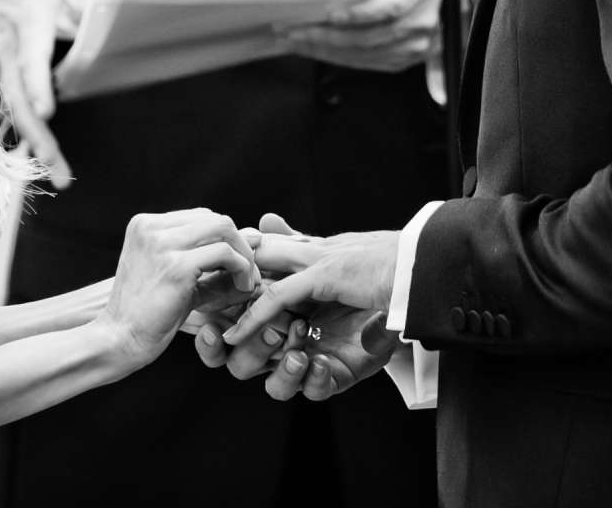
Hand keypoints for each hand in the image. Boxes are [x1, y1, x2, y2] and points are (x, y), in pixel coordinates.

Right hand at [0, 0, 89, 187]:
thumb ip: (90, 15)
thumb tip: (114, 39)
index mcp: (29, 18)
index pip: (31, 54)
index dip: (36, 84)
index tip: (46, 112)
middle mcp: (5, 42)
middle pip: (16, 92)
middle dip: (33, 130)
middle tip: (51, 162)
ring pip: (9, 106)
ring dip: (30, 140)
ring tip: (56, 171)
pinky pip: (4, 109)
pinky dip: (21, 134)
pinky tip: (38, 160)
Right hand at [95, 209, 259, 370]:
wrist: (118, 341)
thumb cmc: (148, 313)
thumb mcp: (177, 275)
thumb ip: (211, 257)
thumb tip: (255, 237)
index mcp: (145, 224)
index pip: (201, 217)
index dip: (225, 239)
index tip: (237, 265)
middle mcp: (151, 227)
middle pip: (215, 218)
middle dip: (239, 244)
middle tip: (249, 274)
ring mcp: (162, 244)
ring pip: (223, 228)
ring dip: (244, 255)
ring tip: (248, 281)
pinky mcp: (176, 267)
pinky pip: (225, 254)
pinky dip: (242, 268)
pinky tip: (244, 288)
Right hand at [195, 216, 399, 400]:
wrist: (401, 289)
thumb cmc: (355, 274)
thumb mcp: (320, 256)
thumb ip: (287, 243)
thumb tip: (264, 221)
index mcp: (271, 317)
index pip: (230, 334)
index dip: (212, 338)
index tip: (211, 328)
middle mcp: (285, 345)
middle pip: (243, 365)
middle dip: (251, 352)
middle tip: (275, 331)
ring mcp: (308, 363)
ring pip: (276, 386)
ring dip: (283, 371)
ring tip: (299, 353)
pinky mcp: (334, 377)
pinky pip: (315, 391)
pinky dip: (315, 380)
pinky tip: (322, 363)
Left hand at [276, 0, 440, 73]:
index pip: (389, 6)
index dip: (358, 13)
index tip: (328, 14)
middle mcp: (423, 18)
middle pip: (371, 35)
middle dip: (327, 35)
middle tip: (294, 29)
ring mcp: (417, 44)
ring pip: (365, 53)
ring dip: (325, 49)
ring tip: (296, 40)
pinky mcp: (405, 60)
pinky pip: (367, 63)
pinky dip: (337, 57)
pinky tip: (315, 49)